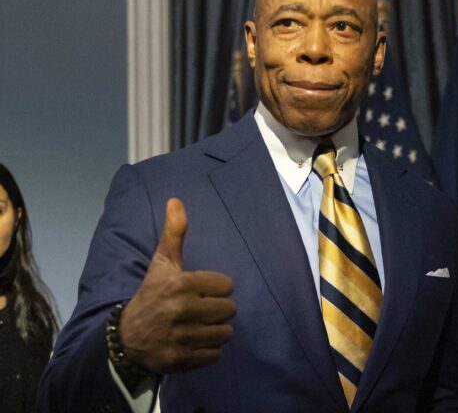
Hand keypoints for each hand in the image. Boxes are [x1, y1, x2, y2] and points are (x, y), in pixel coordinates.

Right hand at [119, 198, 235, 373]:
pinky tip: (197, 341)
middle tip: (205, 310)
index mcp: (180, 284)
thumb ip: (174, 233)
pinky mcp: (180, 359)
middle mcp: (180, 310)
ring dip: (218, 330)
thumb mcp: (162, 262)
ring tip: (203, 326)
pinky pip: (215, 355)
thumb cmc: (151, 294)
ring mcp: (180, 337)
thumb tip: (176, 200)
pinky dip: (210, 351)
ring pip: (225, 334)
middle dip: (221, 310)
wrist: (127, 336)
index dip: (219, 289)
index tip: (205, 291)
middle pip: (229, 310)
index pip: (226, 286)